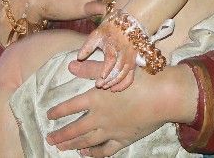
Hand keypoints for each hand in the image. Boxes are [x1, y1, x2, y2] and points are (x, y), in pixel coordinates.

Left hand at [46, 61, 197, 155]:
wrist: (165, 96)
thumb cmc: (142, 78)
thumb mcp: (116, 69)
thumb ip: (92, 68)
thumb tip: (71, 65)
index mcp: (96, 98)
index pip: (70, 107)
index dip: (58, 112)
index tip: (49, 116)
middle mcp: (100, 117)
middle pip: (75, 129)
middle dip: (60, 135)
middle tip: (49, 139)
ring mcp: (111, 130)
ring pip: (87, 141)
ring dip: (72, 145)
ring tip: (62, 148)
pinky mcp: (124, 139)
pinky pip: (105, 150)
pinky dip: (94, 154)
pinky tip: (86, 154)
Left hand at [77, 22, 136, 91]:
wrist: (127, 24)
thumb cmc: (109, 30)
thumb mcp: (96, 35)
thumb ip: (87, 46)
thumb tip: (78, 58)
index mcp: (114, 44)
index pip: (111, 59)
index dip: (106, 69)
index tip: (100, 77)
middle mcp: (124, 51)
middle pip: (118, 68)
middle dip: (109, 78)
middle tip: (99, 86)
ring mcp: (131, 57)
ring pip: (125, 73)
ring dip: (115, 81)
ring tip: (105, 87)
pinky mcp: (134, 61)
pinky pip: (131, 75)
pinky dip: (124, 83)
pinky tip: (115, 89)